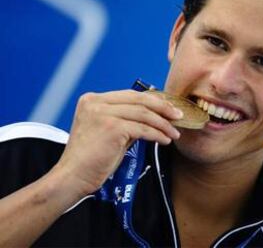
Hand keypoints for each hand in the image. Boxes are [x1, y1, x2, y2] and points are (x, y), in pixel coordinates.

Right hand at [55, 90, 182, 195]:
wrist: (72, 177)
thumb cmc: (91, 158)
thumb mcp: (107, 131)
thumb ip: (126, 119)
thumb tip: (154, 114)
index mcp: (93, 99)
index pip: (130, 95)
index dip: (153, 100)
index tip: (169, 108)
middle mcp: (96, 102)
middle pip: (139, 99)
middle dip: (163, 107)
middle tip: (179, 116)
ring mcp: (102, 113)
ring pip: (144, 114)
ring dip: (163, 124)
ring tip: (174, 133)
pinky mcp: (111, 127)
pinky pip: (143, 129)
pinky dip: (157, 134)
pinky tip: (165, 140)